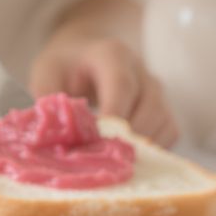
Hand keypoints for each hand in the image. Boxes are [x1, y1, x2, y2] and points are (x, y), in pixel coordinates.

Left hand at [31, 35, 177, 146]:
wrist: (83, 57)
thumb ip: (47, 99)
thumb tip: (51, 131)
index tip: (99, 141)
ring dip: (140, 147)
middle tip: (101, 160)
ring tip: (111, 160)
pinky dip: (152, 150)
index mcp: (112, 54)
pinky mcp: (163, 109)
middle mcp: (140, 70)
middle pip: (148, 107)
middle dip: (126, 138)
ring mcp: (155, 90)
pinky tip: (125, 157)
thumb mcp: (46, 73)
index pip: (121, 85)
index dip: (114, 115)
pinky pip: (169, 133)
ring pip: (162, 123)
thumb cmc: (65, 66)